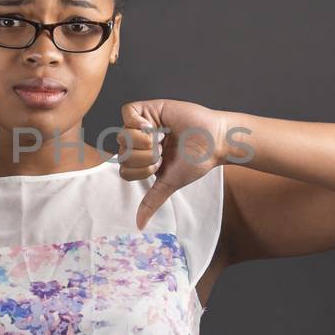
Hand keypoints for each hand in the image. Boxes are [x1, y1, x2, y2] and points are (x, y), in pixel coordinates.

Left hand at [115, 99, 231, 229]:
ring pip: (123, 135)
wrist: (214, 142)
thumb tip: (139, 225)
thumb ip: (152, 201)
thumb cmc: (195, 161)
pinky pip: (127, 112)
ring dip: (144, 142)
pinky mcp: (148, 108)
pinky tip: (153, 126)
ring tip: (163, 138)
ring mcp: (142, 124)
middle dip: (145, 157)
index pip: (123, 169)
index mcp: (142, 159)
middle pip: (121, 152)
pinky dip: (138, 123)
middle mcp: (139, 142)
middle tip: (164, 151)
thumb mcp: (169, 184)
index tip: (160, 166)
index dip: (140, 171)